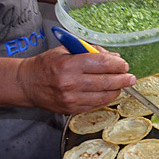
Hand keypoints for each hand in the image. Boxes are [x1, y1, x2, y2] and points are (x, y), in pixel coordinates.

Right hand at [17, 47, 135, 113]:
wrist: (27, 84)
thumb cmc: (48, 64)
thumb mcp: (66, 50)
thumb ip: (91, 52)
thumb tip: (115, 58)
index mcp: (69, 64)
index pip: (102, 64)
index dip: (118, 65)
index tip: (124, 65)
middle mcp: (71, 83)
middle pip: (107, 82)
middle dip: (123, 79)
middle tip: (131, 77)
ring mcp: (72, 98)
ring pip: (105, 96)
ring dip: (118, 90)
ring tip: (123, 84)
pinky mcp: (72, 109)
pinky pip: (97, 104)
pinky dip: (106, 98)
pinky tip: (109, 92)